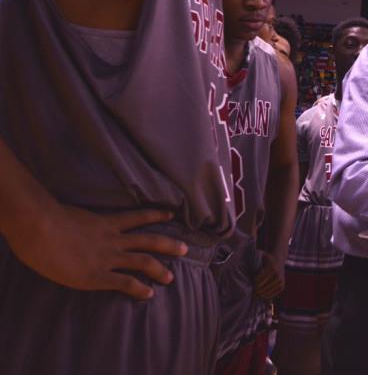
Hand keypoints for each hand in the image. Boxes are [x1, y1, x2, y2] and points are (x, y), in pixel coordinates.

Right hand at [6, 205, 186, 299]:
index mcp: (105, 223)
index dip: (155, 215)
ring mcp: (107, 257)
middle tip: (185, 249)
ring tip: (171, 278)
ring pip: (142, 262)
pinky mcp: (96, 276)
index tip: (171, 215)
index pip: (136, 216)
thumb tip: (73, 223)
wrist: (40, 229)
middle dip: (168, 245)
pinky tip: (148, 295)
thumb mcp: (69, 214)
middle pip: (148, 240)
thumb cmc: (46, 219)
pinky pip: (124, 283)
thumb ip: (79, 221)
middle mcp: (112, 239)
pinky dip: (139, 289)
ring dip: (159, 270)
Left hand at [254, 250, 284, 299]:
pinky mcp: (282, 286)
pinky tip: (262, 295)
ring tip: (255, 294)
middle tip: (252, 290)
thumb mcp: (261, 256)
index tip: (250, 283)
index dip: (253, 283)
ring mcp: (280, 281)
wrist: (279, 259)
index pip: (258, 279)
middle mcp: (277, 275)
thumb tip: (248, 264)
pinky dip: (266, 296)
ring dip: (260, 294)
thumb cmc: (267, 258)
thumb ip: (254, 260)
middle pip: (262, 287)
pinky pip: (272, 294)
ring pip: (267, 292)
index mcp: (271, 268)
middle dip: (256, 290)